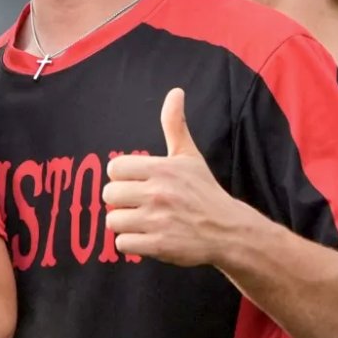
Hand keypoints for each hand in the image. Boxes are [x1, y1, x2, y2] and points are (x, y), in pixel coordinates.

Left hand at [102, 88, 246, 266]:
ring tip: (143, 221)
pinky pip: (121, 244)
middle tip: (139, 203)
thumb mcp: (189, 156)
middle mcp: (158, 193)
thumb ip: (175, 125)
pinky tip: (146, 238)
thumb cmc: (204, 192)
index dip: (122, 177)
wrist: (229, 231)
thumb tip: (175, 92)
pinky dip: (131, 244)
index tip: (137, 182)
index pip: (114, 168)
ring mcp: (157, 221)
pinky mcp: (158, 246)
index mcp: (162, 169)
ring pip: (112, 220)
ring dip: (124, 223)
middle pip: (109, 194)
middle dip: (121, 200)